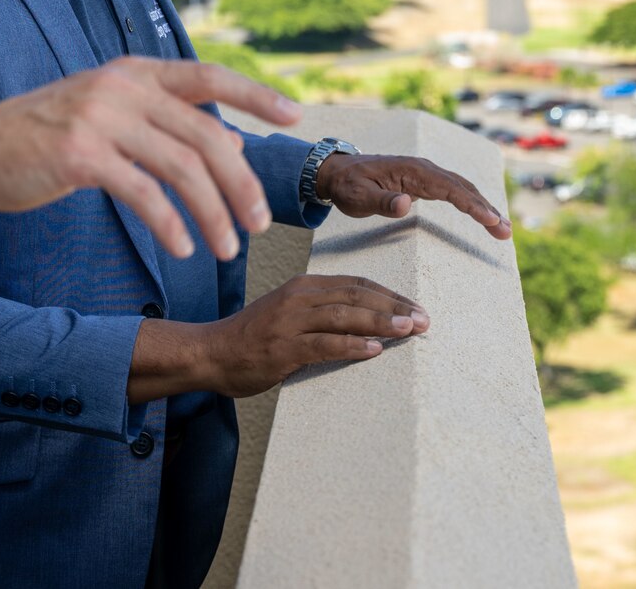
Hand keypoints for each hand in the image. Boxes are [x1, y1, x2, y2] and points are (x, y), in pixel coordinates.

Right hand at [0, 57, 300, 260]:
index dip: (255, 94)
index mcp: (133, 72)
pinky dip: (171, 224)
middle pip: (205, 135)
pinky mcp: (80, 154)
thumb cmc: (44, 137)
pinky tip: (184, 248)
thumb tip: (232, 145)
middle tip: (260, 223)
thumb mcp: (110, 117)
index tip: (294, 116)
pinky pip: (143, 193)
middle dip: (241, 185)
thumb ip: (165, 125)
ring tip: (227, 248)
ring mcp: (100, 117)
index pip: (208, 75)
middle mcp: (121, 87)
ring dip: (213, 213)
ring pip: (182, 168)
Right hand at [171, 275, 427, 399]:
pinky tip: (374, 350)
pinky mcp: (282, 347)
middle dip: (394, 307)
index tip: (416, 306)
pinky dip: (352, 346)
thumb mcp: (289, 314)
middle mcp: (298, 297)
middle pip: (356, 296)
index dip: (389, 294)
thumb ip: (322, 313)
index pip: (356, 284)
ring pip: (344, 316)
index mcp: (303, 286)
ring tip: (409, 330)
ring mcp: (289, 321)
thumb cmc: (253, 337)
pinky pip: (324, 344)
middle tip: (424, 319)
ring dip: (380, 322)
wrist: (210, 352)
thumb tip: (367, 322)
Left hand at [315, 151, 512, 238]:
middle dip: (487, 209)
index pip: (450, 189)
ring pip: (461, 187)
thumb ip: (383, 201)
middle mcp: (424, 168)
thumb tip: (406, 203)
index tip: (491, 221)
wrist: (337, 172)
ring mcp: (425, 173)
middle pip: (463, 187)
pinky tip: (482, 215)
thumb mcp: (358, 197)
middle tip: (506, 232)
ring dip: (483, 206)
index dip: (473, 205)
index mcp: (412, 171)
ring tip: (502, 228)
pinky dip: (471, 202)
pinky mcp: (423, 181)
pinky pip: (453, 190)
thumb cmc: (347, 186)